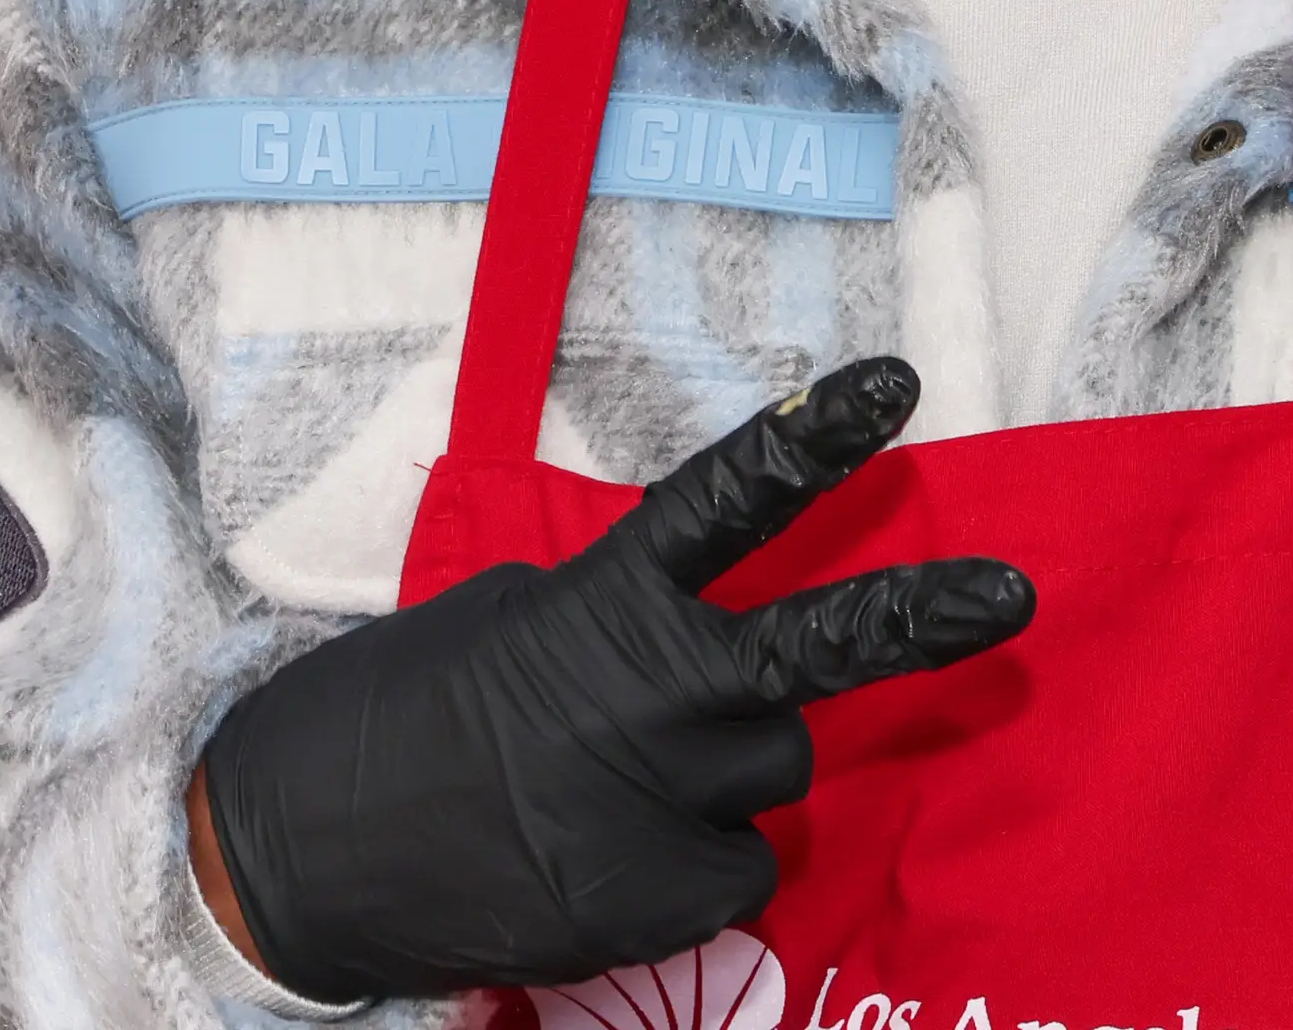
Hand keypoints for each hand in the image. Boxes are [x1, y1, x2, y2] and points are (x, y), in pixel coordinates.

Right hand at [194, 357, 1030, 999]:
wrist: (282, 863)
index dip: (818, 440)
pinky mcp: (648, 905)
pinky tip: (612, 859)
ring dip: (727, 775)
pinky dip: (698, 867)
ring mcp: (655, 805)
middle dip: (921, 620)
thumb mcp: (506, 622)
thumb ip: (619, 613)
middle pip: (817, 652)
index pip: (730, 501)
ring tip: (618, 785)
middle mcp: (649, 696)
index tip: (896, 386)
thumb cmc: (397, 719)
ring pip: (772, 774)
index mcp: (604, 604)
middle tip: (1010, 599)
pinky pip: (740, 872)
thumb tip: (691, 625)